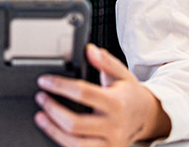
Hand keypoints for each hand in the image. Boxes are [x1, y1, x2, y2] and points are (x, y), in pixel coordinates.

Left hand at [33, 44, 170, 146]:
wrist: (148, 118)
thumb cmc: (131, 95)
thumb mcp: (122, 75)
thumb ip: (106, 61)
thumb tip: (90, 50)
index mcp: (117, 104)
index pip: (83, 93)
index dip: (60, 86)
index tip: (44, 81)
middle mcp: (113, 126)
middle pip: (75, 123)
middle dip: (52, 110)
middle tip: (40, 97)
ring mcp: (110, 143)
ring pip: (75, 143)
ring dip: (53, 130)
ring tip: (40, 116)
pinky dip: (62, 140)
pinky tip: (53, 130)